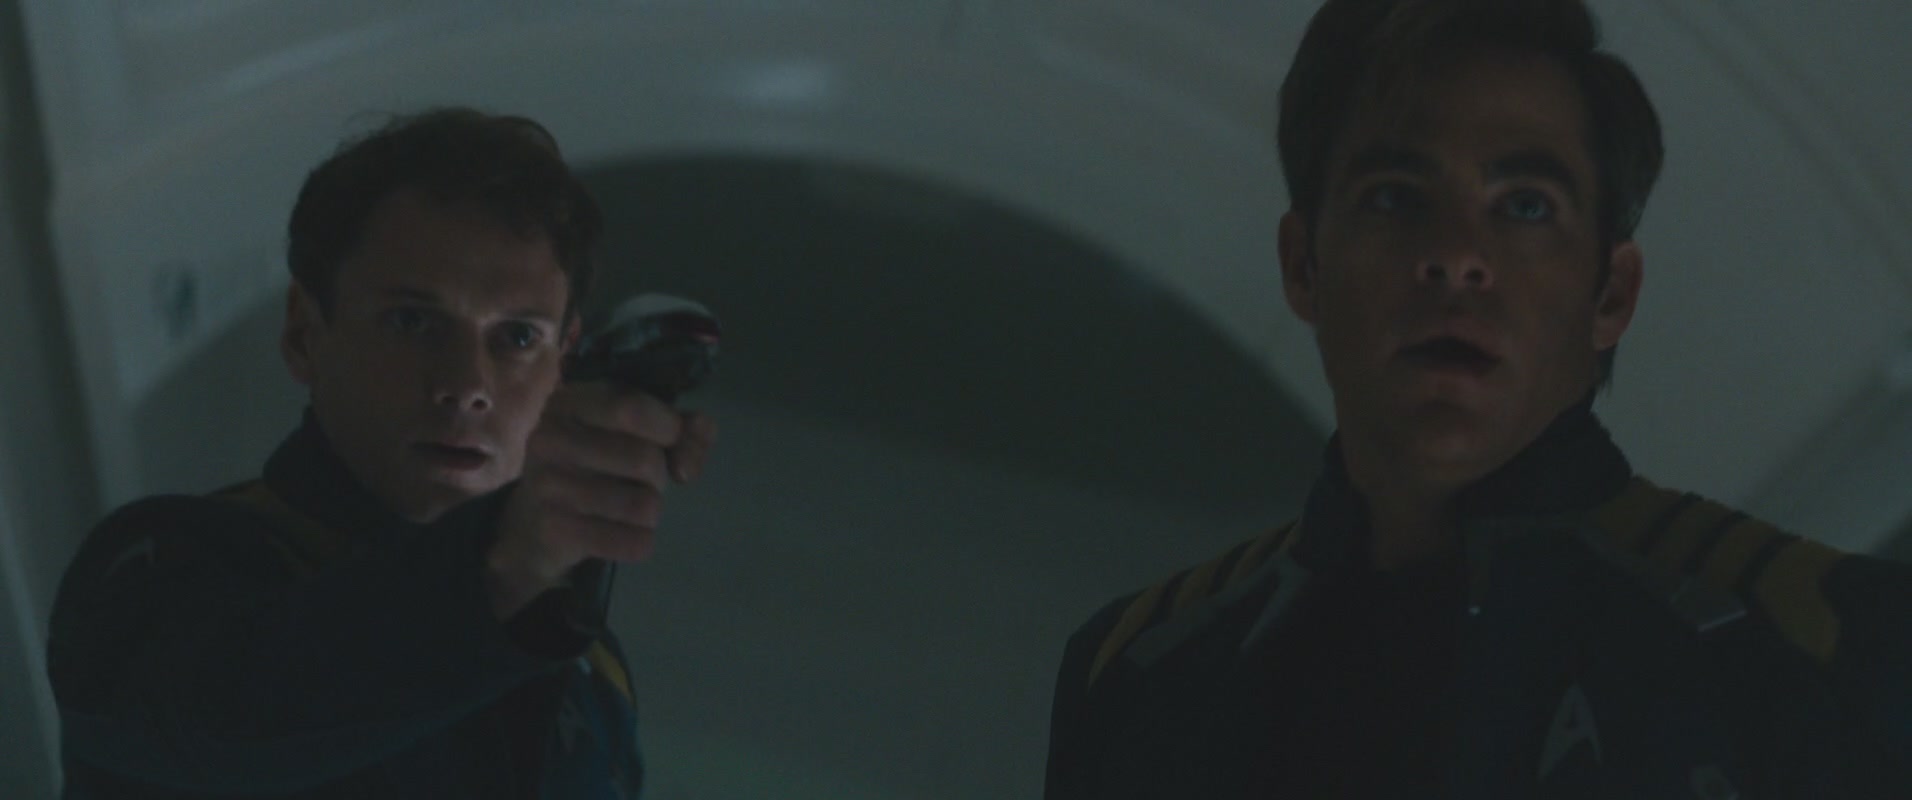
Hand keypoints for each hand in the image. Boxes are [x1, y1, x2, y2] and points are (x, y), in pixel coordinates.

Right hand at [485, 382, 715, 618]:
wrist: (537, 523)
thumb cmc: (597, 465)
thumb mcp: (635, 432)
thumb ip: (681, 430)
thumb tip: (689, 463)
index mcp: (571, 402)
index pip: (631, 407)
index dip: (668, 427)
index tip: (673, 441)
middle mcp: (550, 438)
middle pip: (644, 460)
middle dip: (660, 476)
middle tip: (644, 482)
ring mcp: (547, 484)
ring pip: (642, 505)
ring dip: (651, 511)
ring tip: (632, 508)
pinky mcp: (553, 529)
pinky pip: (631, 542)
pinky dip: (640, 542)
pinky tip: (627, 535)